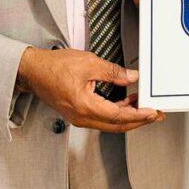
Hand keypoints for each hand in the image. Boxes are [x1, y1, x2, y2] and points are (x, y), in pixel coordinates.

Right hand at [16, 47, 163, 132]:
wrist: (33, 71)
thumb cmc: (54, 66)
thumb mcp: (89, 63)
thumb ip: (113, 72)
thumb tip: (132, 77)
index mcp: (85, 106)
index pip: (119, 116)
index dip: (139, 115)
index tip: (152, 112)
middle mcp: (82, 117)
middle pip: (117, 125)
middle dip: (139, 120)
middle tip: (155, 114)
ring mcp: (79, 118)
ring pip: (110, 123)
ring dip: (128, 116)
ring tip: (143, 106)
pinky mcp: (78, 114)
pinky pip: (102, 118)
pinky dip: (116, 113)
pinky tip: (125, 103)